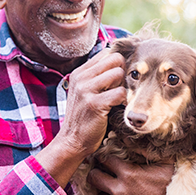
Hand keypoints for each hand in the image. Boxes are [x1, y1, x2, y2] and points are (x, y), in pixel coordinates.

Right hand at [35, 51, 125, 185]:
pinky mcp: (94, 104)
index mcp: (80, 72)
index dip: (117, 65)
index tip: (117, 81)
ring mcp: (86, 90)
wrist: (72, 141)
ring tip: (117, 100)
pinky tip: (118, 109)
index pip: (107, 53)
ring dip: (123, 87)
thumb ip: (97, 77)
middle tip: (119, 89)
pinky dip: (124, 101)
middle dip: (122, 73)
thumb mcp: (85, 92)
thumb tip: (119, 61)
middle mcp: (81, 77)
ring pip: (119, 73)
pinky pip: (120, 93)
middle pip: (115, 59)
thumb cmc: (84, 117)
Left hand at [87, 156, 195, 194]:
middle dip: (96, 172)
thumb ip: (145, 150)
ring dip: (104, 191)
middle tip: (100, 171)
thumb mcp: (165, 163)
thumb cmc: (175, 187)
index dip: (104, 157)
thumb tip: (130, 138)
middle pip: (94, 178)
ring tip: (111, 188)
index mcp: (129, 174)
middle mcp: (120, 191)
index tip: (104, 158)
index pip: (104, 160)